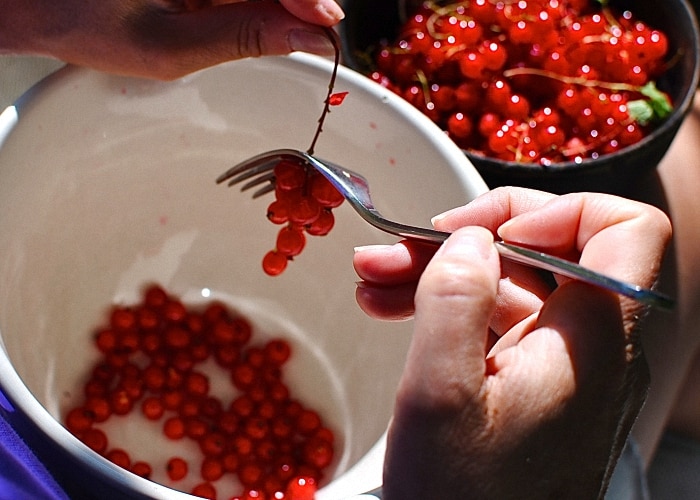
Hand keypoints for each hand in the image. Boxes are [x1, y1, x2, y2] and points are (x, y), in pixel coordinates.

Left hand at [0, 0, 343, 78]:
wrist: (41, 4)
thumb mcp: (170, 46)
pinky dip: (253, 2)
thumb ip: (244, 37)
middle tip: (309, 35)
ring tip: (281, 30)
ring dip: (276, 5)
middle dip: (295, 3)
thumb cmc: (87, 22)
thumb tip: (306, 36)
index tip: (326, 28)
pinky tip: (254, 16)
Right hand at [353, 187, 671, 498]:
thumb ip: (455, 302)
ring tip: (376, 280)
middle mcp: (591, 348)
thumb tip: (469, 241)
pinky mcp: (533, 384)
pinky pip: (497, 323)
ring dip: (442, 273)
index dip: (556, 210)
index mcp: (591, 342)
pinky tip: (393, 309)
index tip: (484, 232)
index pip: (624, 230)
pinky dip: (448, 309)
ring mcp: (562, 367)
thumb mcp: (439, 397)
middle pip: (545, 252)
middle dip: (464, 241)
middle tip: (395, 249)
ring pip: (511, 286)